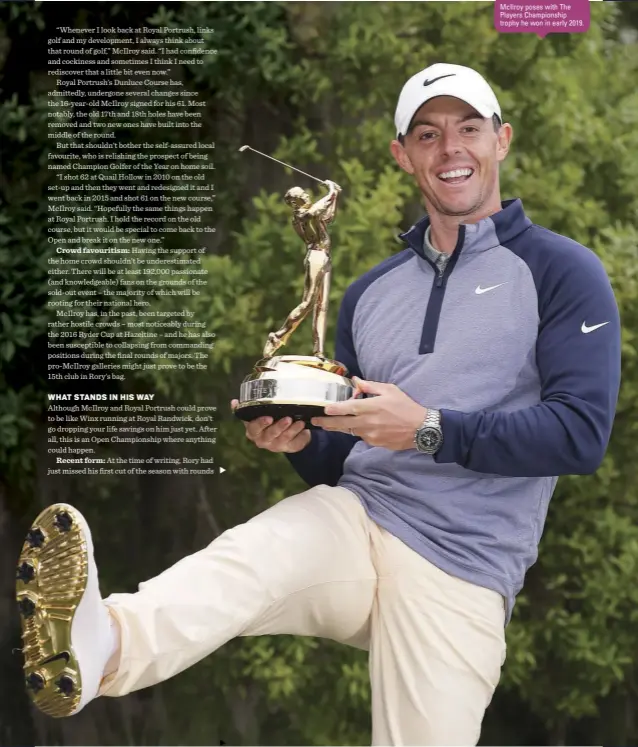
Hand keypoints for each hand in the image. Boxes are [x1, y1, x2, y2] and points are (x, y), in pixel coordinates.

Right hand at [231, 400, 310, 452]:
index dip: (260, 423)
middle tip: (287, 419)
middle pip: (269, 435)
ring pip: (283, 438)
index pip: (253, 428)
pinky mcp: (289, 447)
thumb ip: (249, 407)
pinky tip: (304, 428)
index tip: (268, 418)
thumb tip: (233, 402)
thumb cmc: (270, 418)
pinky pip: (295, 443)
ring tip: (299, 422)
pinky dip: (300, 435)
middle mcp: (263, 439)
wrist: (284, 430)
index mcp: (253, 431)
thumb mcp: (259, 412)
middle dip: (279, 427)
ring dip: (292, 429)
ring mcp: (276, 445)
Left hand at [311, 377, 425, 450]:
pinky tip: (357, 427)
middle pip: (342, 424)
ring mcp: (371, 435)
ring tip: (329, 425)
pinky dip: (357, 431)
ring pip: (350, 431)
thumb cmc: (406, 407)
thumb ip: (370, 386)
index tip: (323, 410)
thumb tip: (356, 381)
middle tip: (315, 422)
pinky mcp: (375, 443)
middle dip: (327, 423)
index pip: (347, 408)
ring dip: (340, 427)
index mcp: (371, 407)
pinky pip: (361, 436)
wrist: (421, 429)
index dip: (333, 410)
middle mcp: (368, 422)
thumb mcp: (390, 390)